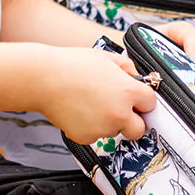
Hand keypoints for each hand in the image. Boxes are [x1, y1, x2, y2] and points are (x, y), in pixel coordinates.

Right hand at [37, 47, 155, 144]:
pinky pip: (95, 135)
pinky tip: (79, 111)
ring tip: (89, 103)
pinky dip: (89, 127)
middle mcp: (119, 113)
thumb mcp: (105, 57)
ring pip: (114, 131)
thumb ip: (126, 66)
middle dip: (133, 121)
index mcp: (128, 92)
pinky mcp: (86, 137)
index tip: (135, 98)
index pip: (151, 103)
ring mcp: (103, 128)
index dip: (142, 100)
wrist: (43, 79)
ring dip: (108, 122)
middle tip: (119, 110)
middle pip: (139, 129)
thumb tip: (135, 75)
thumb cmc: (72, 65)